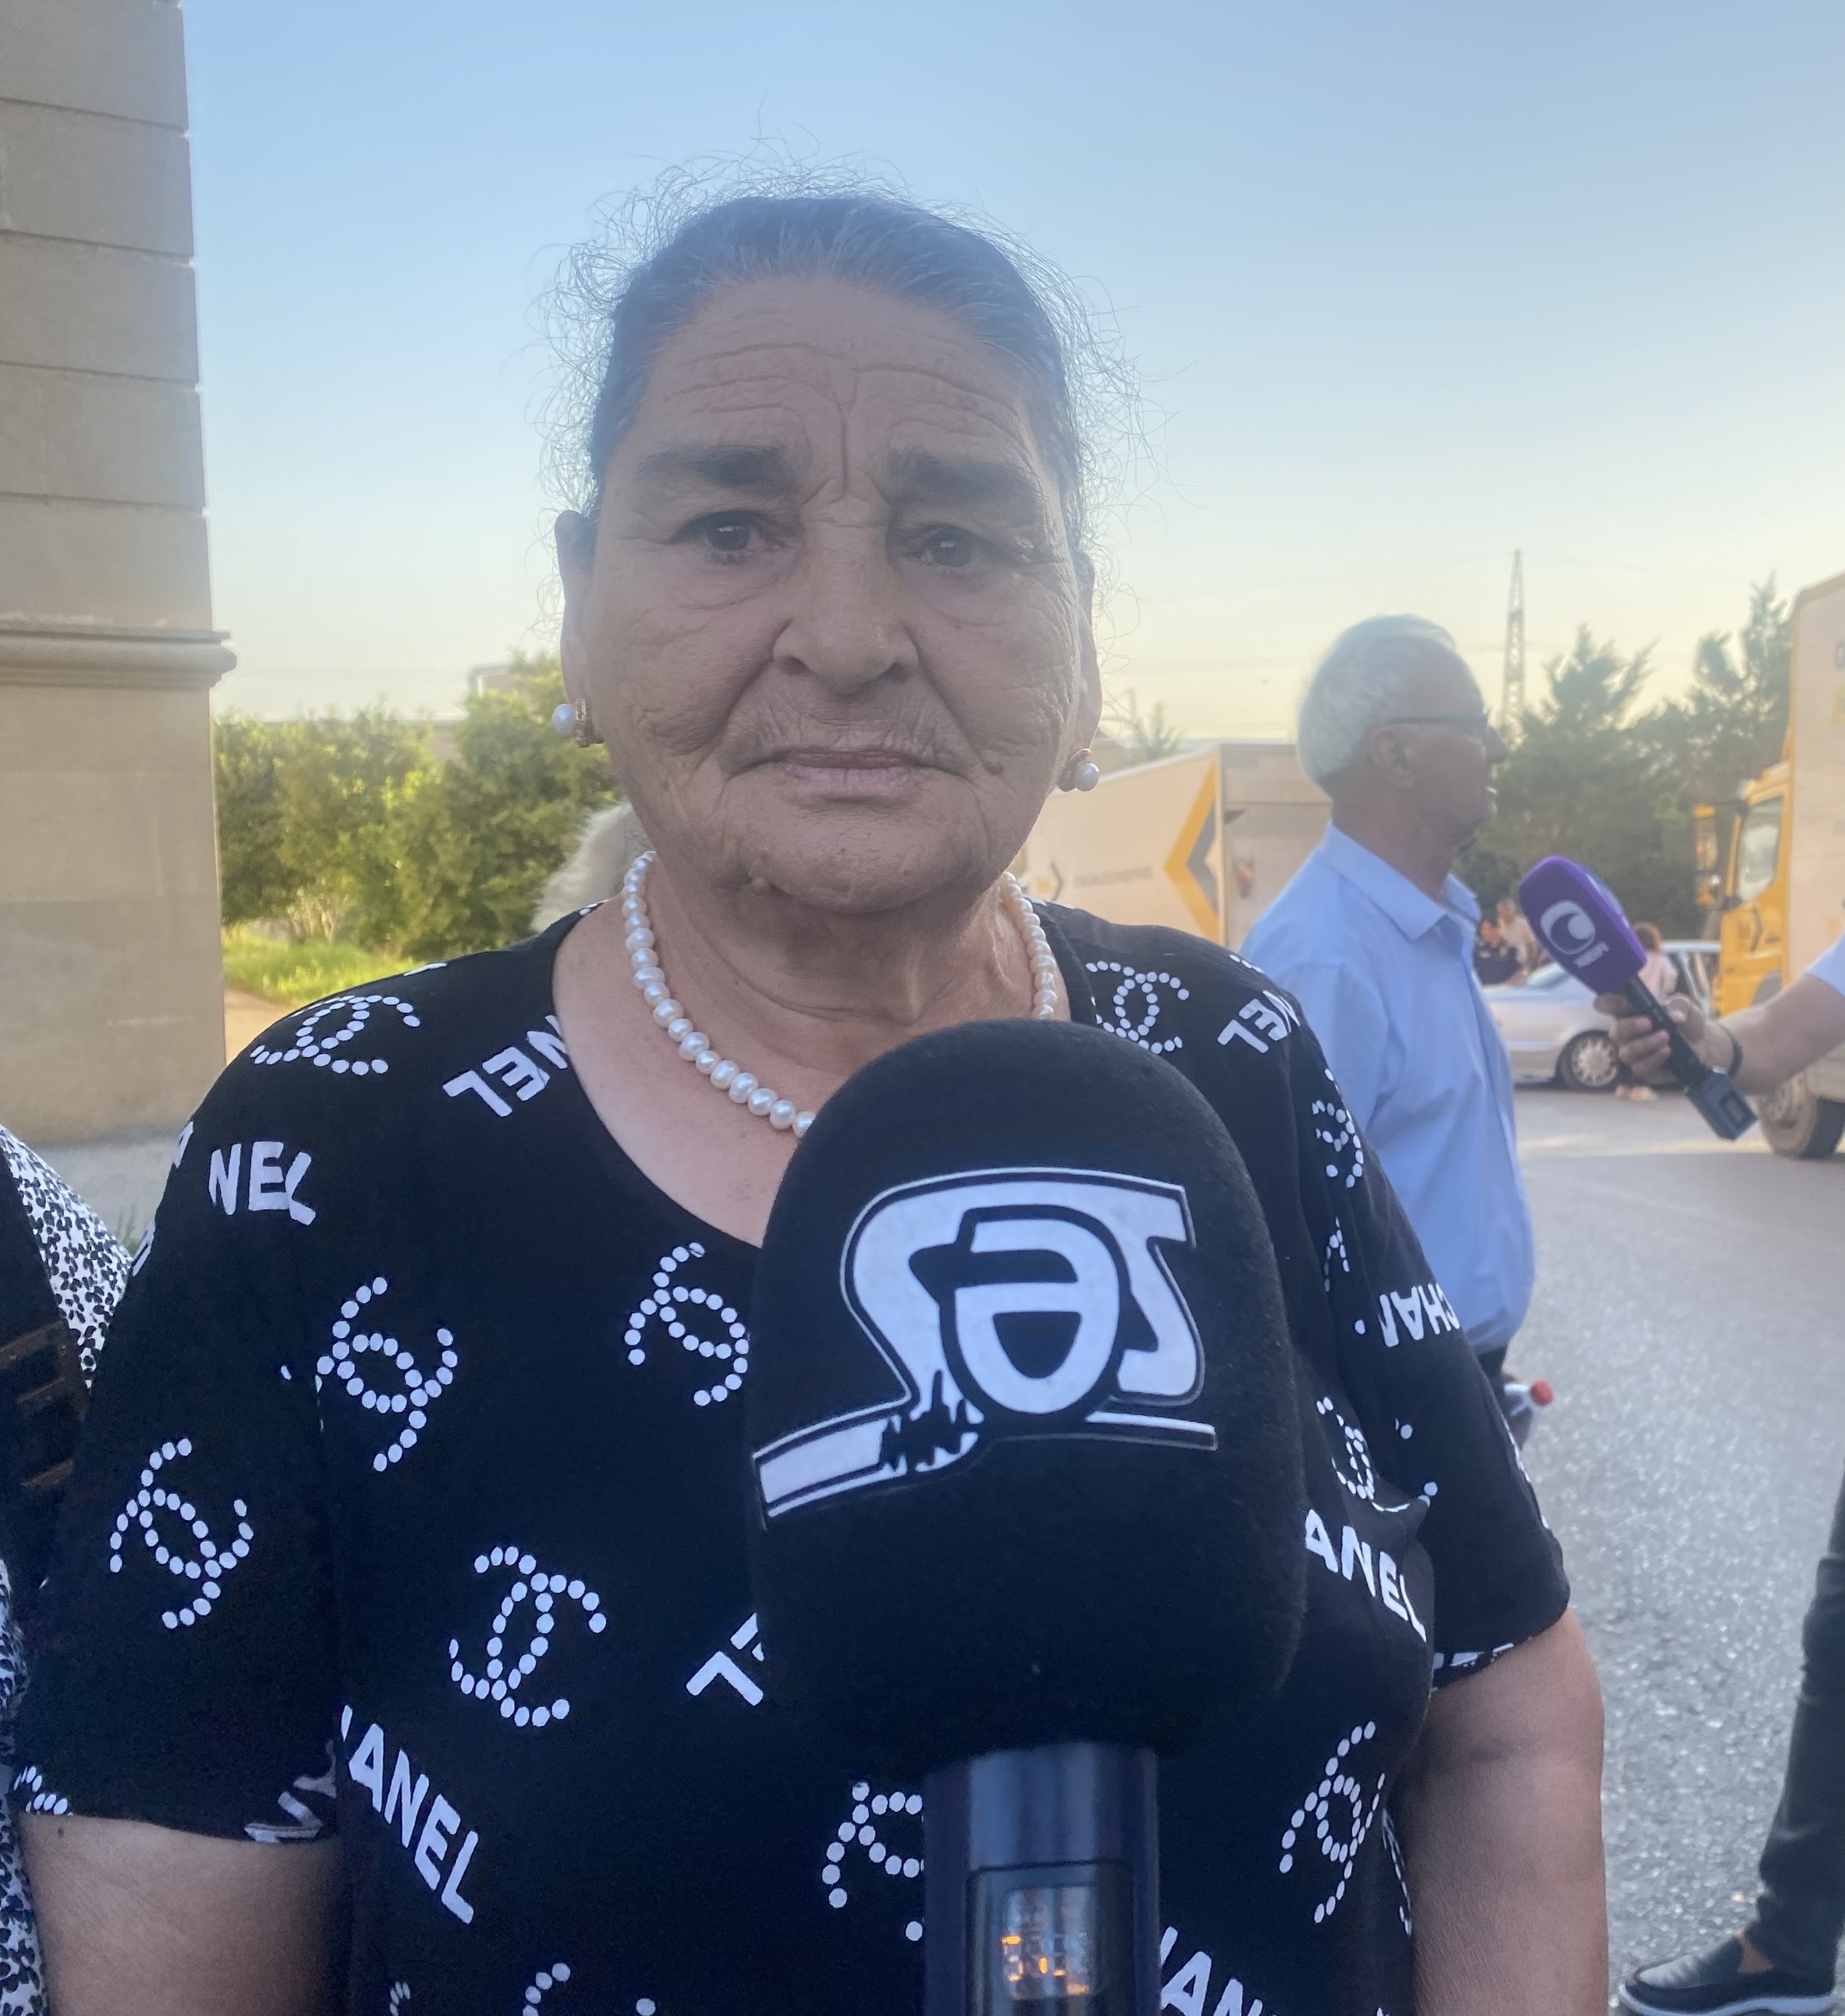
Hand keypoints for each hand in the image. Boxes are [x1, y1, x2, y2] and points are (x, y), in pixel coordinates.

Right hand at [1593, 991, 1712, 1082]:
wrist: (1702, 1045)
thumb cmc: (1686, 1022)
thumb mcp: (1686, 1007)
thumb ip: (1679, 1005)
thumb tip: (1674, 1016)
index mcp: (1629, 1012)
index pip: (1608, 1005)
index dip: (1608, 1002)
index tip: (1622, 1002)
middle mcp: (1626, 1033)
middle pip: (1616, 1032)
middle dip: (1630, 1027)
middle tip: (1648, 1023)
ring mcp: (1633, 1053)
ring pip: (1627, 1052)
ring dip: (1645, 1044)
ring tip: (1665, 1037)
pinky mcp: (1643, 1069)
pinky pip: (1641, 1067)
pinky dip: (1654, 1059)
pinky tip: (1667, 1051)